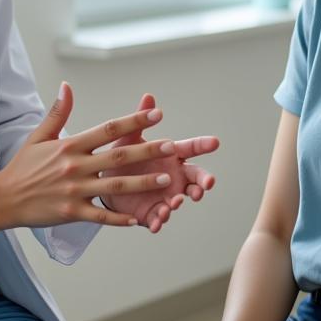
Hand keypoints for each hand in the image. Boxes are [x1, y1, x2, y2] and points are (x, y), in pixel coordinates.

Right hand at [0, 82, 177, 228]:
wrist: (3, 198)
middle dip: (147, 151)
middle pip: (117, 157)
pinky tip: (138, 219)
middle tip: (171, 146)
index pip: (108, 129)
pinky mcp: (71, 212)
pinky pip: (100, 215)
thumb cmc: (24, 166)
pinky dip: (119, 219)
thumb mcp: (39, 136)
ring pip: (115, 187)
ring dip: (142, 184)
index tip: (155, 114)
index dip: (133, 121)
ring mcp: (74, 191)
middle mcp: (75, 166)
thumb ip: (57, 112)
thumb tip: (67, 86)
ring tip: (166, 181)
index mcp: (70, 145)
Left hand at [99, 93, 218, 232]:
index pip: (191, 148)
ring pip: (179, 200)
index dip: (203, 145)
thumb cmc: (123, 157)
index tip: (214, 141)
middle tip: (207, 184)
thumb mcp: (128, 138)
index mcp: (170, 156)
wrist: (105, 183)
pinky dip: (159, 221)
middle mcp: (173, 177)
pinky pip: (159, 218)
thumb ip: (140, 120)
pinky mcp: (151, 212)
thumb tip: (148, 97)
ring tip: (174, 203)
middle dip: (203, 182)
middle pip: (195, 178)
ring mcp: (165, 195)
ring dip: (178, 202)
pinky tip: (157, 222)